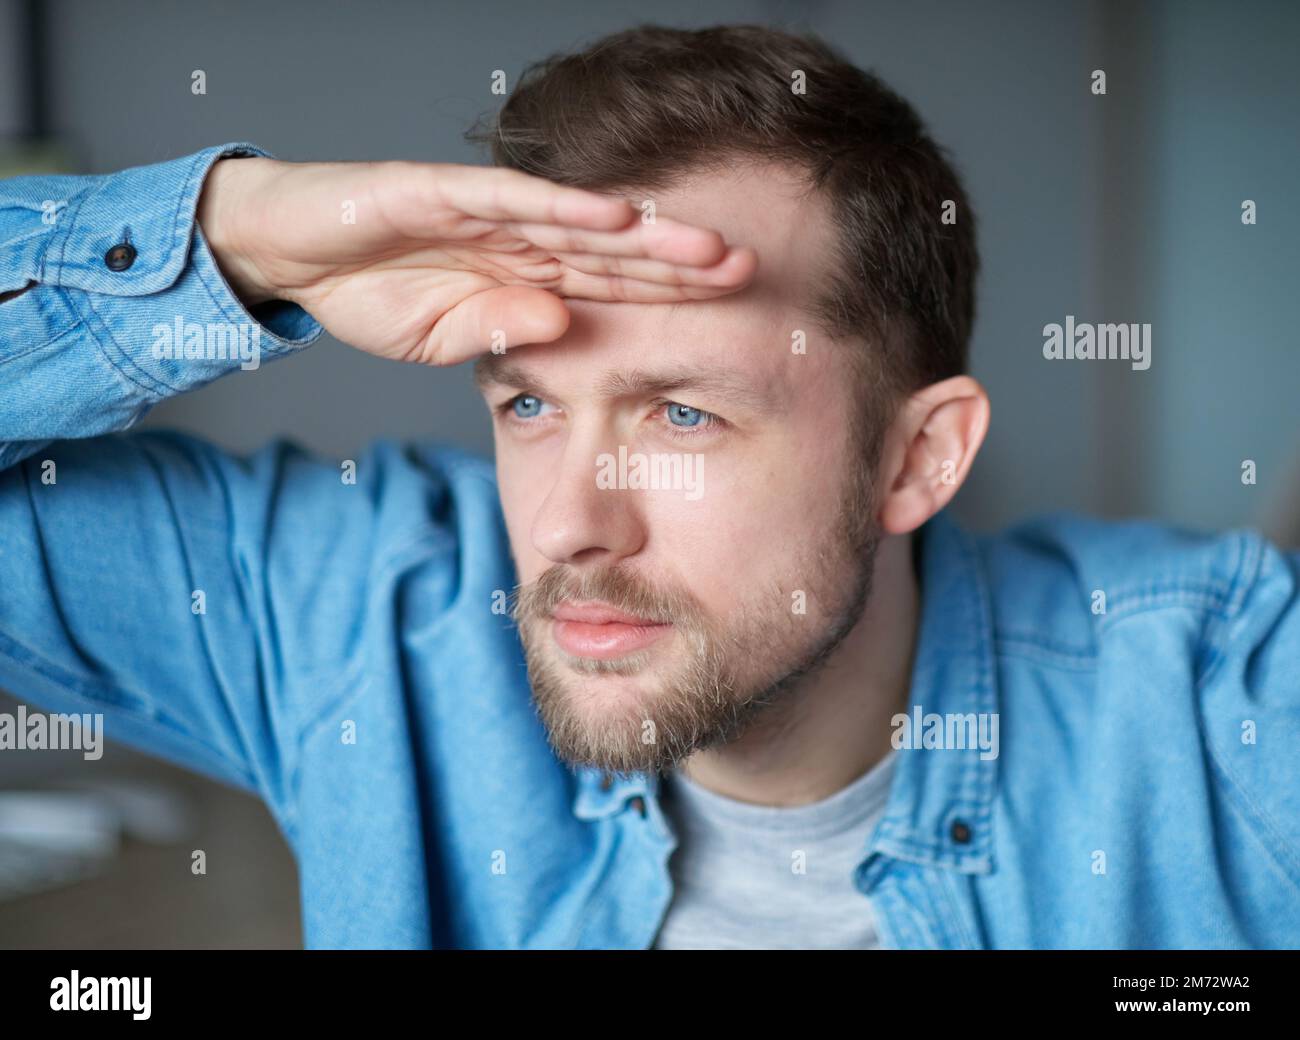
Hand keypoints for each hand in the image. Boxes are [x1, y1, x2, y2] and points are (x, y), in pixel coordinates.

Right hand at [197, 157, 756, 364]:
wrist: (290, 253)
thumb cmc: (368, 291)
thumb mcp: (442, 336)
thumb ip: (503, 332)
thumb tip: (563, 329)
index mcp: (525, 278)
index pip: (611, 288)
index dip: (668, 297)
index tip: (728, 310)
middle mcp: (519, 241)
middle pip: (613, 253)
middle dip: (678, 265)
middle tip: (747, 270)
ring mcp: (486, 214)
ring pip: (578, 223)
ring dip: (642, 235)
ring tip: (703, 246)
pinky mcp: (441, 192)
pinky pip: (510, 201)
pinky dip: (560, 207)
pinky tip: (614, 215)